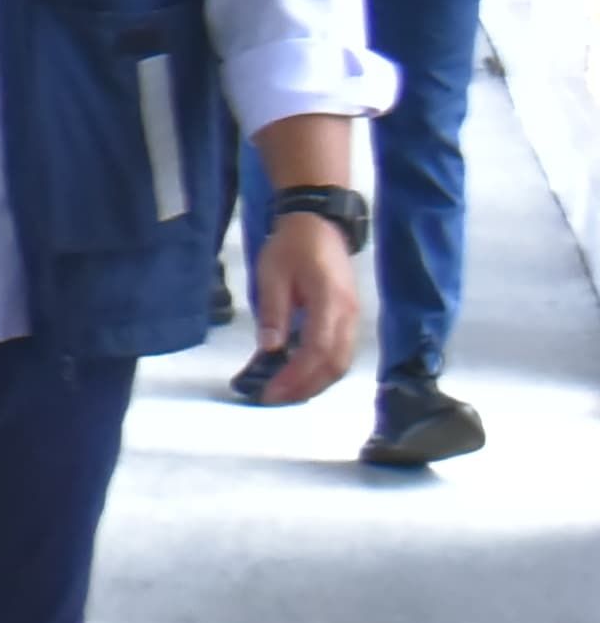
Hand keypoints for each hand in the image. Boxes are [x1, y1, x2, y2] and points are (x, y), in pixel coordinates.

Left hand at [248, 211, 361, 404]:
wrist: (318, 224)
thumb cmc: (292, 246)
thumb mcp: (272, 274)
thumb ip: (273, 312)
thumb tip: (269, 350)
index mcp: (330, 300)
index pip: (317, 350)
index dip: (295, 376)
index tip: (271, 391)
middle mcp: (349, 313)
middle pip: (335, 364)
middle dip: (306, 387)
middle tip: (274, 398)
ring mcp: (353, 317)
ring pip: (342, 362)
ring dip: (315, 382)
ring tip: (285, 392)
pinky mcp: (350, 318)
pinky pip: (341, 352)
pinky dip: (322, 370)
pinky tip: (299, 375)